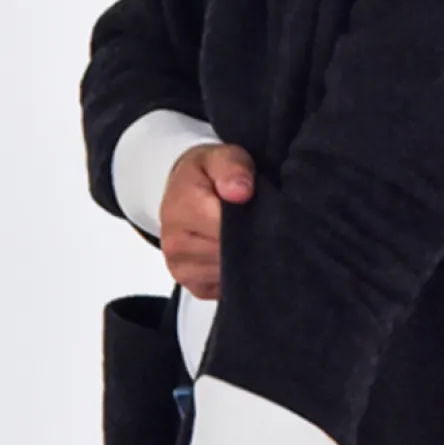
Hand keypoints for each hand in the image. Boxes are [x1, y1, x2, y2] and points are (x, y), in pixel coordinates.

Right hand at [160, 141, 254, 299]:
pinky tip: (240, 253)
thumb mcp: (219, 156)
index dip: (255, 221)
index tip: (267, 212)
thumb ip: (232, 167)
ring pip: (234, 273)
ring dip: (248, 259)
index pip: (228, 228)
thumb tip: (240, 191)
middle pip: (233, 254)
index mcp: (182, 209)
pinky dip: (239, 273)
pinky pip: (228, 288)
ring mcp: (182, 269)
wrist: (182, 192)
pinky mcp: (193, 287)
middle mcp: (176, 244)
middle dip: (253, 240)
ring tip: (249, 236)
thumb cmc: (205, 175)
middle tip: (264, 223)